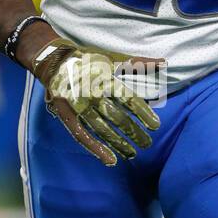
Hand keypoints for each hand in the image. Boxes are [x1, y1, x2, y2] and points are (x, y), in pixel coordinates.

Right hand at [31, 36, 163, 165]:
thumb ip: (138, 63)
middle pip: (117, 117)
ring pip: (102, 129)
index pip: (129, 100)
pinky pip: (82, 135)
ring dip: (118, 143)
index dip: (143, 114)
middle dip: (134, 132)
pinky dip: (96, 149)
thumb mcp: (112, 57)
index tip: (155, 126)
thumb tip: (164, 62)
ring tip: (132, 154)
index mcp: (105, 79)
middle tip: (147, 143)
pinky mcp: (67, 115)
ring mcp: (78, 106)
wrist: (53, 60)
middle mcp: (93, 94)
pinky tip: (110, 160)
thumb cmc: (86, 59)